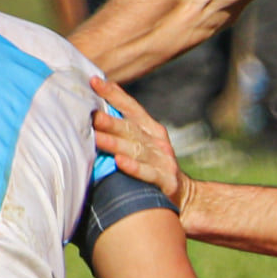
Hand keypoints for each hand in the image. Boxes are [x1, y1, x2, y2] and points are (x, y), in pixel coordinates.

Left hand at [91, 76, 190, 208]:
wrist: (186, 195)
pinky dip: (134, 167)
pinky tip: (120, 162)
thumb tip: (97, 108)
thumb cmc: (153, 167)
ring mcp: (163, 161)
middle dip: (110, 120)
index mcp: (151, 129)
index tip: (94, 81)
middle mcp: (157, 142)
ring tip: (96, 138)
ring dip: (115, 143)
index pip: (131, 108)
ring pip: (136, 149)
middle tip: (90, 114)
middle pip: (130, 129)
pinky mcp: (166, 181)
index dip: (113, 94)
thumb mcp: (143, 144)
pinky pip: (148, 173)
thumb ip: (125, 129)